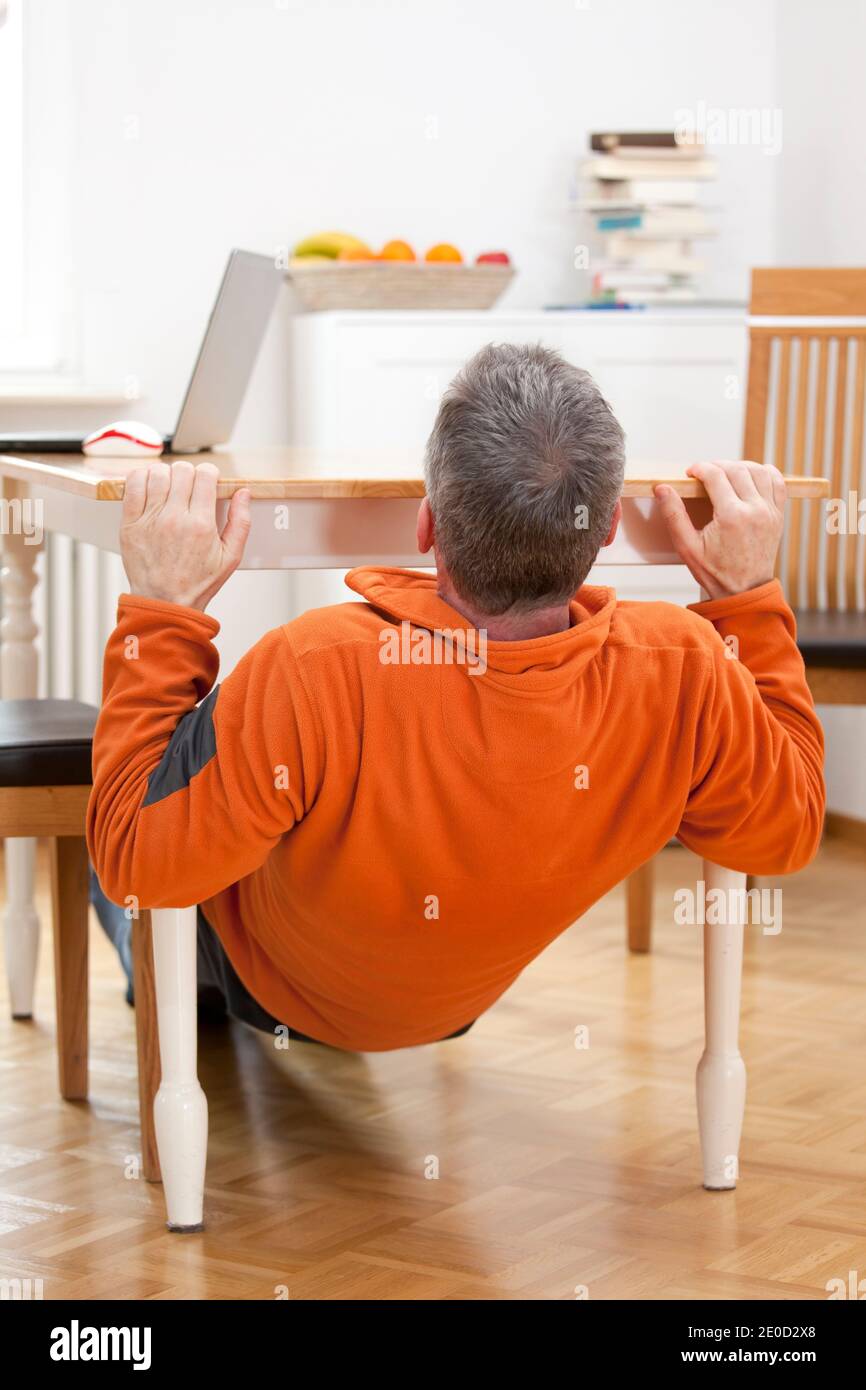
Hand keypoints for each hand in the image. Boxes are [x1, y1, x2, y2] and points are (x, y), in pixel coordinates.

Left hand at [120, 461, 250, 610]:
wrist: (165, 603)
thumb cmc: (198, 582)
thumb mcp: (231, 557)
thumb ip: (241, 523)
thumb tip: (243, 493)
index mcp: (201, 525)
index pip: (205, 476)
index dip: (209, 473)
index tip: (208, 481)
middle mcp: (174, 519)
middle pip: (182, 470)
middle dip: (189, 473)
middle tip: (189, 487)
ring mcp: (149, 520)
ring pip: (157, 473)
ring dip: (166, 474)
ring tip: (169, 487)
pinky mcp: (130, 524)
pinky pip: (132, 485)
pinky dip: (141, 477)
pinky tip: (149, 486)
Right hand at [654, 460, 785, 599]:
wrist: (744, 591)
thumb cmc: (714, 572)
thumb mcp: (687, 546)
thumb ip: (673, 515)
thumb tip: (662, 488)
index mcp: (731, 516)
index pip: (715, 475)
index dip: (700, 468)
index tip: (690, 472)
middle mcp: (755, 510)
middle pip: (737, 469)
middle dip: (717, 465)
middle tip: (704, 472)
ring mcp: (770, 512)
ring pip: (759, 471)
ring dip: (740, 466)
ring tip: (725, 472)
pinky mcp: (778, 515)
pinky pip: (778, 483)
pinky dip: (766, 473)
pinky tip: (752, 475)